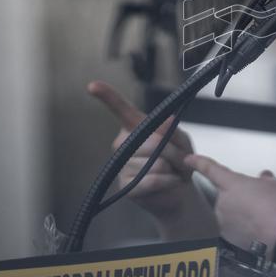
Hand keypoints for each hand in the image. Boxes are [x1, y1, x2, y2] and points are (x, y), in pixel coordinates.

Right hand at [88, 81, 197, 223]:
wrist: (180, 191)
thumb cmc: (179, 161)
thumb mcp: (182, 141)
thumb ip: (173, 131)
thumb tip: (166, 120)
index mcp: (135, 127)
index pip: (121, 110)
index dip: (108, 97)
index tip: (92, 85)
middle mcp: (123, 143)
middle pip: (151, 142)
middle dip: (173, 152)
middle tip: (179, 160)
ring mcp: (122, 165)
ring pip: (154, 163)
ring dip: (172, 169)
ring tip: (173, 172)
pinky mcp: (126, 186)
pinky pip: (152, 180)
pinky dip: (168, 181)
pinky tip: (171, 182)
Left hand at [186, 154, 275, 249]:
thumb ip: (267, 179)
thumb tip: (265, 178)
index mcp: (232, 183)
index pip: (210, 169)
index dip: (199, 162)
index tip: (190, 159)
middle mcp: (223, 202)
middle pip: (227, 193)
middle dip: (241, 195)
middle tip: (262, 201)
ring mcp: (224, 221)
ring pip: (231, 212)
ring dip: (242, 212)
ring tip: (263, 217)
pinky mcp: (229, 238)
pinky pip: (234, 228)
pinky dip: (244, 228)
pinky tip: (260, 228)